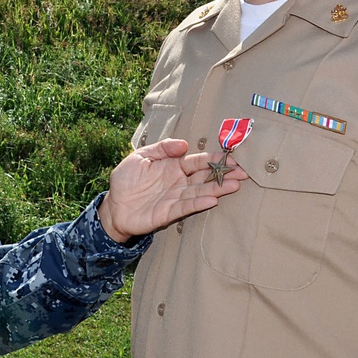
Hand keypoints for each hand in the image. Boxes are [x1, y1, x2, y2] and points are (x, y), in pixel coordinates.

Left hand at [97, 138, 246, 243]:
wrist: (113, 205)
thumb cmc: (126, 179)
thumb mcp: (140, 156)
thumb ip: (161, 148)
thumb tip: (184, 144)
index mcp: (173, 166)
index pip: (196, 161)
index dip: (212, 158)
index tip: (230, 157)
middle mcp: (178, 182)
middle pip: (204, 177)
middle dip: (223, 174)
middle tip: (244, 171)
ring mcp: (174, 197)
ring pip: (200, 192)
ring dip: (218, 188)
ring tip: (236, 185)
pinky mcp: (168, 213)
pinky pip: (186, 207)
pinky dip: (199, 202)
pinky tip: (213, 199)